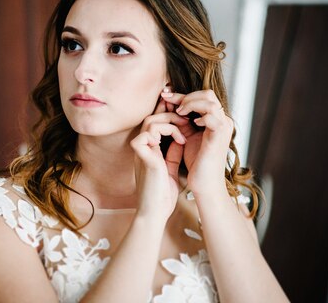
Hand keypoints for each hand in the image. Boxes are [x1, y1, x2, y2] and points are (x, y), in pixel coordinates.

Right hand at [130, 98, 187, 218]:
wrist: (155, 212)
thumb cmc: (162, 195)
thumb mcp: (170, 168)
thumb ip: (172, 153)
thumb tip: (181, 139)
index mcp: (148, 150)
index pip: (154, 124)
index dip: (167, 115)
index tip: (185, 119)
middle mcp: (143, 149)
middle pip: (151, 118)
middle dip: (170, 115)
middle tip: (186, 121)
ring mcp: (142, 152)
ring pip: (150, 123)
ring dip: (170, 123)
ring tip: (184, 132)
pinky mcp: (144, 157)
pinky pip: (147, 135)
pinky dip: (165, 133)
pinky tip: (180, 141)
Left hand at [161, 90, 232, 196]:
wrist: (204, 183)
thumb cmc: (196, 162)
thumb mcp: (187, 136)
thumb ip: (183, 120)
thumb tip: (171, 104)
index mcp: (217, 120)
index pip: (203, 96)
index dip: (183, 94)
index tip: (166, 95)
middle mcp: (224, 121)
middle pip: (208, 94)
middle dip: (185, 95)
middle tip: (169, 100)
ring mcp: (224, 127)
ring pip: (210, 101)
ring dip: (190, 103)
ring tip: (178, 112)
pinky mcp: (220, 135)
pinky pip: (211, 116)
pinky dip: (198, 115)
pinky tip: (190, 122)